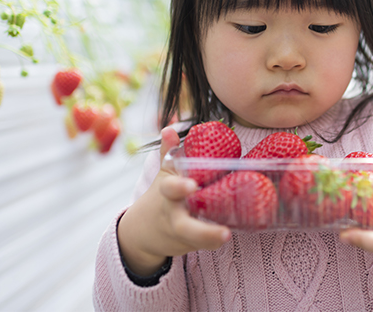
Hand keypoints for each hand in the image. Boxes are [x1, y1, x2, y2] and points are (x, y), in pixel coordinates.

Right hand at [117, 126, 231, 275]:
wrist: (142, 231)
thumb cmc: (162, 195)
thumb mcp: (163, 174)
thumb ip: (168, 152)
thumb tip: (169, 128)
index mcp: (167, 194)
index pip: (170, 189)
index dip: (180, 186)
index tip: (192, 185)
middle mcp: (173, 215)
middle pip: (184, 225)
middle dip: (200, 228)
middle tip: (221, 228)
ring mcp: (180, 233)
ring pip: (194, 239)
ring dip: (210, 238)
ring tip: (226, 235)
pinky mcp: (188, 244)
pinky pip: (202, 244)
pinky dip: (212, 242)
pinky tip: (230, 234)